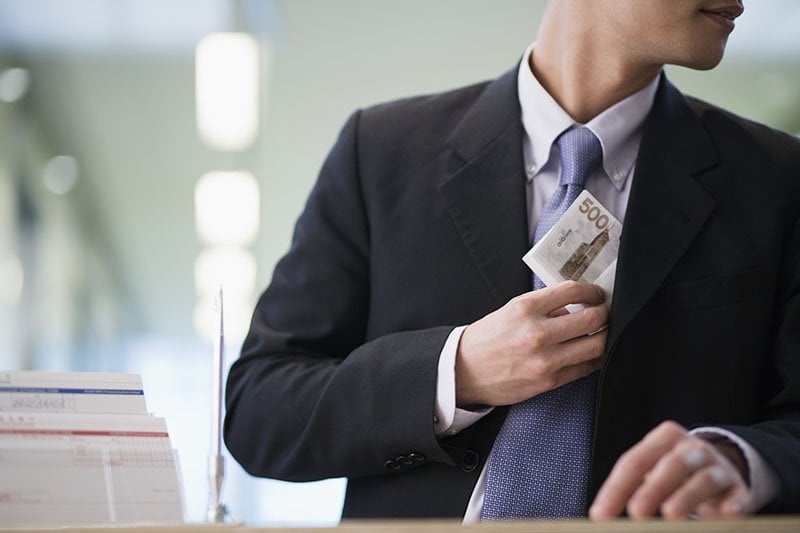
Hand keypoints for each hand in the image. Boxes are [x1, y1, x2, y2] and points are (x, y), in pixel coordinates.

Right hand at [455, 280, 607, 406]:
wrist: (464, 371)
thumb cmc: (488, 339)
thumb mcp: (511, 311)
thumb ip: (544, 306)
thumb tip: (575, 305)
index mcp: (526, 308)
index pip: (573, 290)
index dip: (593, 290)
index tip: (597, 293)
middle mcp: (537, 333)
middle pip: (592, 318)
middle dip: (605, 313)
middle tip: (606, 312)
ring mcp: (545, 359)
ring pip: (595, 346)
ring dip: (604, 337)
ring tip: (602, 332)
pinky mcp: (548, 381)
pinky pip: (584, 368)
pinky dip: (593, 359)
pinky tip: (591, 353)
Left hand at [590, 421, 752, 519]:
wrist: (720, 468)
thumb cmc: (674, 473)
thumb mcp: (652, 470)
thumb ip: (631, 488)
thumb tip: (603, 514)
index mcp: (663, 439)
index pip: (634, 461)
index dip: (616, 488)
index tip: (600, 515)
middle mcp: (691, 448)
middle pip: (670, 465)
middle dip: (652, 489)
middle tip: (636, 512)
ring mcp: (718, 467)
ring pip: (703, 478)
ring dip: (686, 496)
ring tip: (671, 514)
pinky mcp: (739, 488)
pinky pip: (738, 495)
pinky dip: (734, 504)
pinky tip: (726, 514)